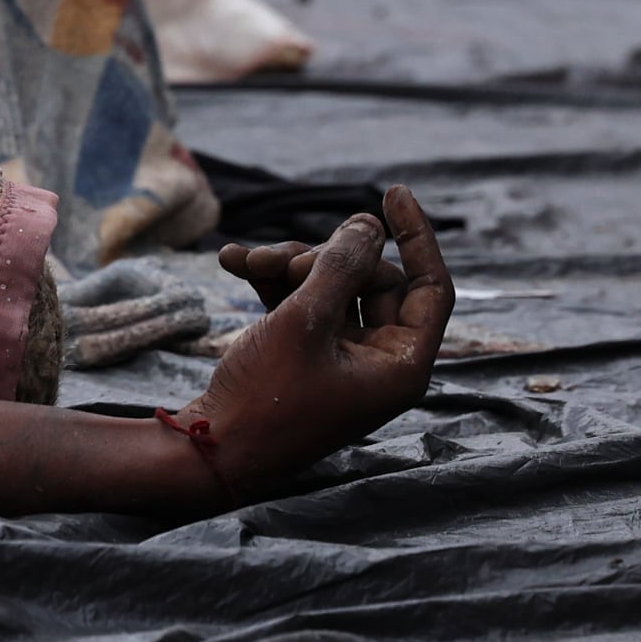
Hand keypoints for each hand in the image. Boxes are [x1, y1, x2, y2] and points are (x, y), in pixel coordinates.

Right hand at [187, 185, 453, 500]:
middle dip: (324, 258)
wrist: (210, 449)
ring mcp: (340, 358)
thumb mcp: (304, 323)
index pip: (430, 286)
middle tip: (282, 261)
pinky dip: (272, 282)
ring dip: (289, 266)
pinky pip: (302, 303)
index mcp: (401, 365)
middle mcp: (378, 361)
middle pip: (372, 280)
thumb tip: (368, 227)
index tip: (392, 192)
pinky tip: (231, 262)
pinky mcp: (305, 355)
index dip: (415, 236)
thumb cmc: (267, 397)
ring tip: (246, 259)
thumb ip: (339, 268)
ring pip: (331, 287)